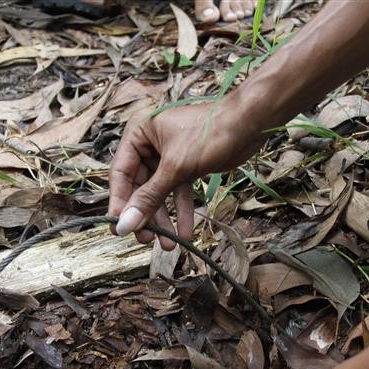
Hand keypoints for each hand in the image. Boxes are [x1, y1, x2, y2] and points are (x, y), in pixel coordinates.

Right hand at [108, 102, 261, 249]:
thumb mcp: (175, 168)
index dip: (120, 202)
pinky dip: (182, 211)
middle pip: (140, 186)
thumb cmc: (209, 133)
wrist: (249, 123)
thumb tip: (125, 225)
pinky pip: (178, 192)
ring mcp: (169, 155)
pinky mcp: (187, 165)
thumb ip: (149, 197)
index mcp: (139, 133)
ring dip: (164, 218)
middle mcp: (150, 143)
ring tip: (168, 244)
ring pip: (160, 192)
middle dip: (145, 214)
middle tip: (145, 239)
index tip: (119, 229)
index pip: (120, 173)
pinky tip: (185, 232)